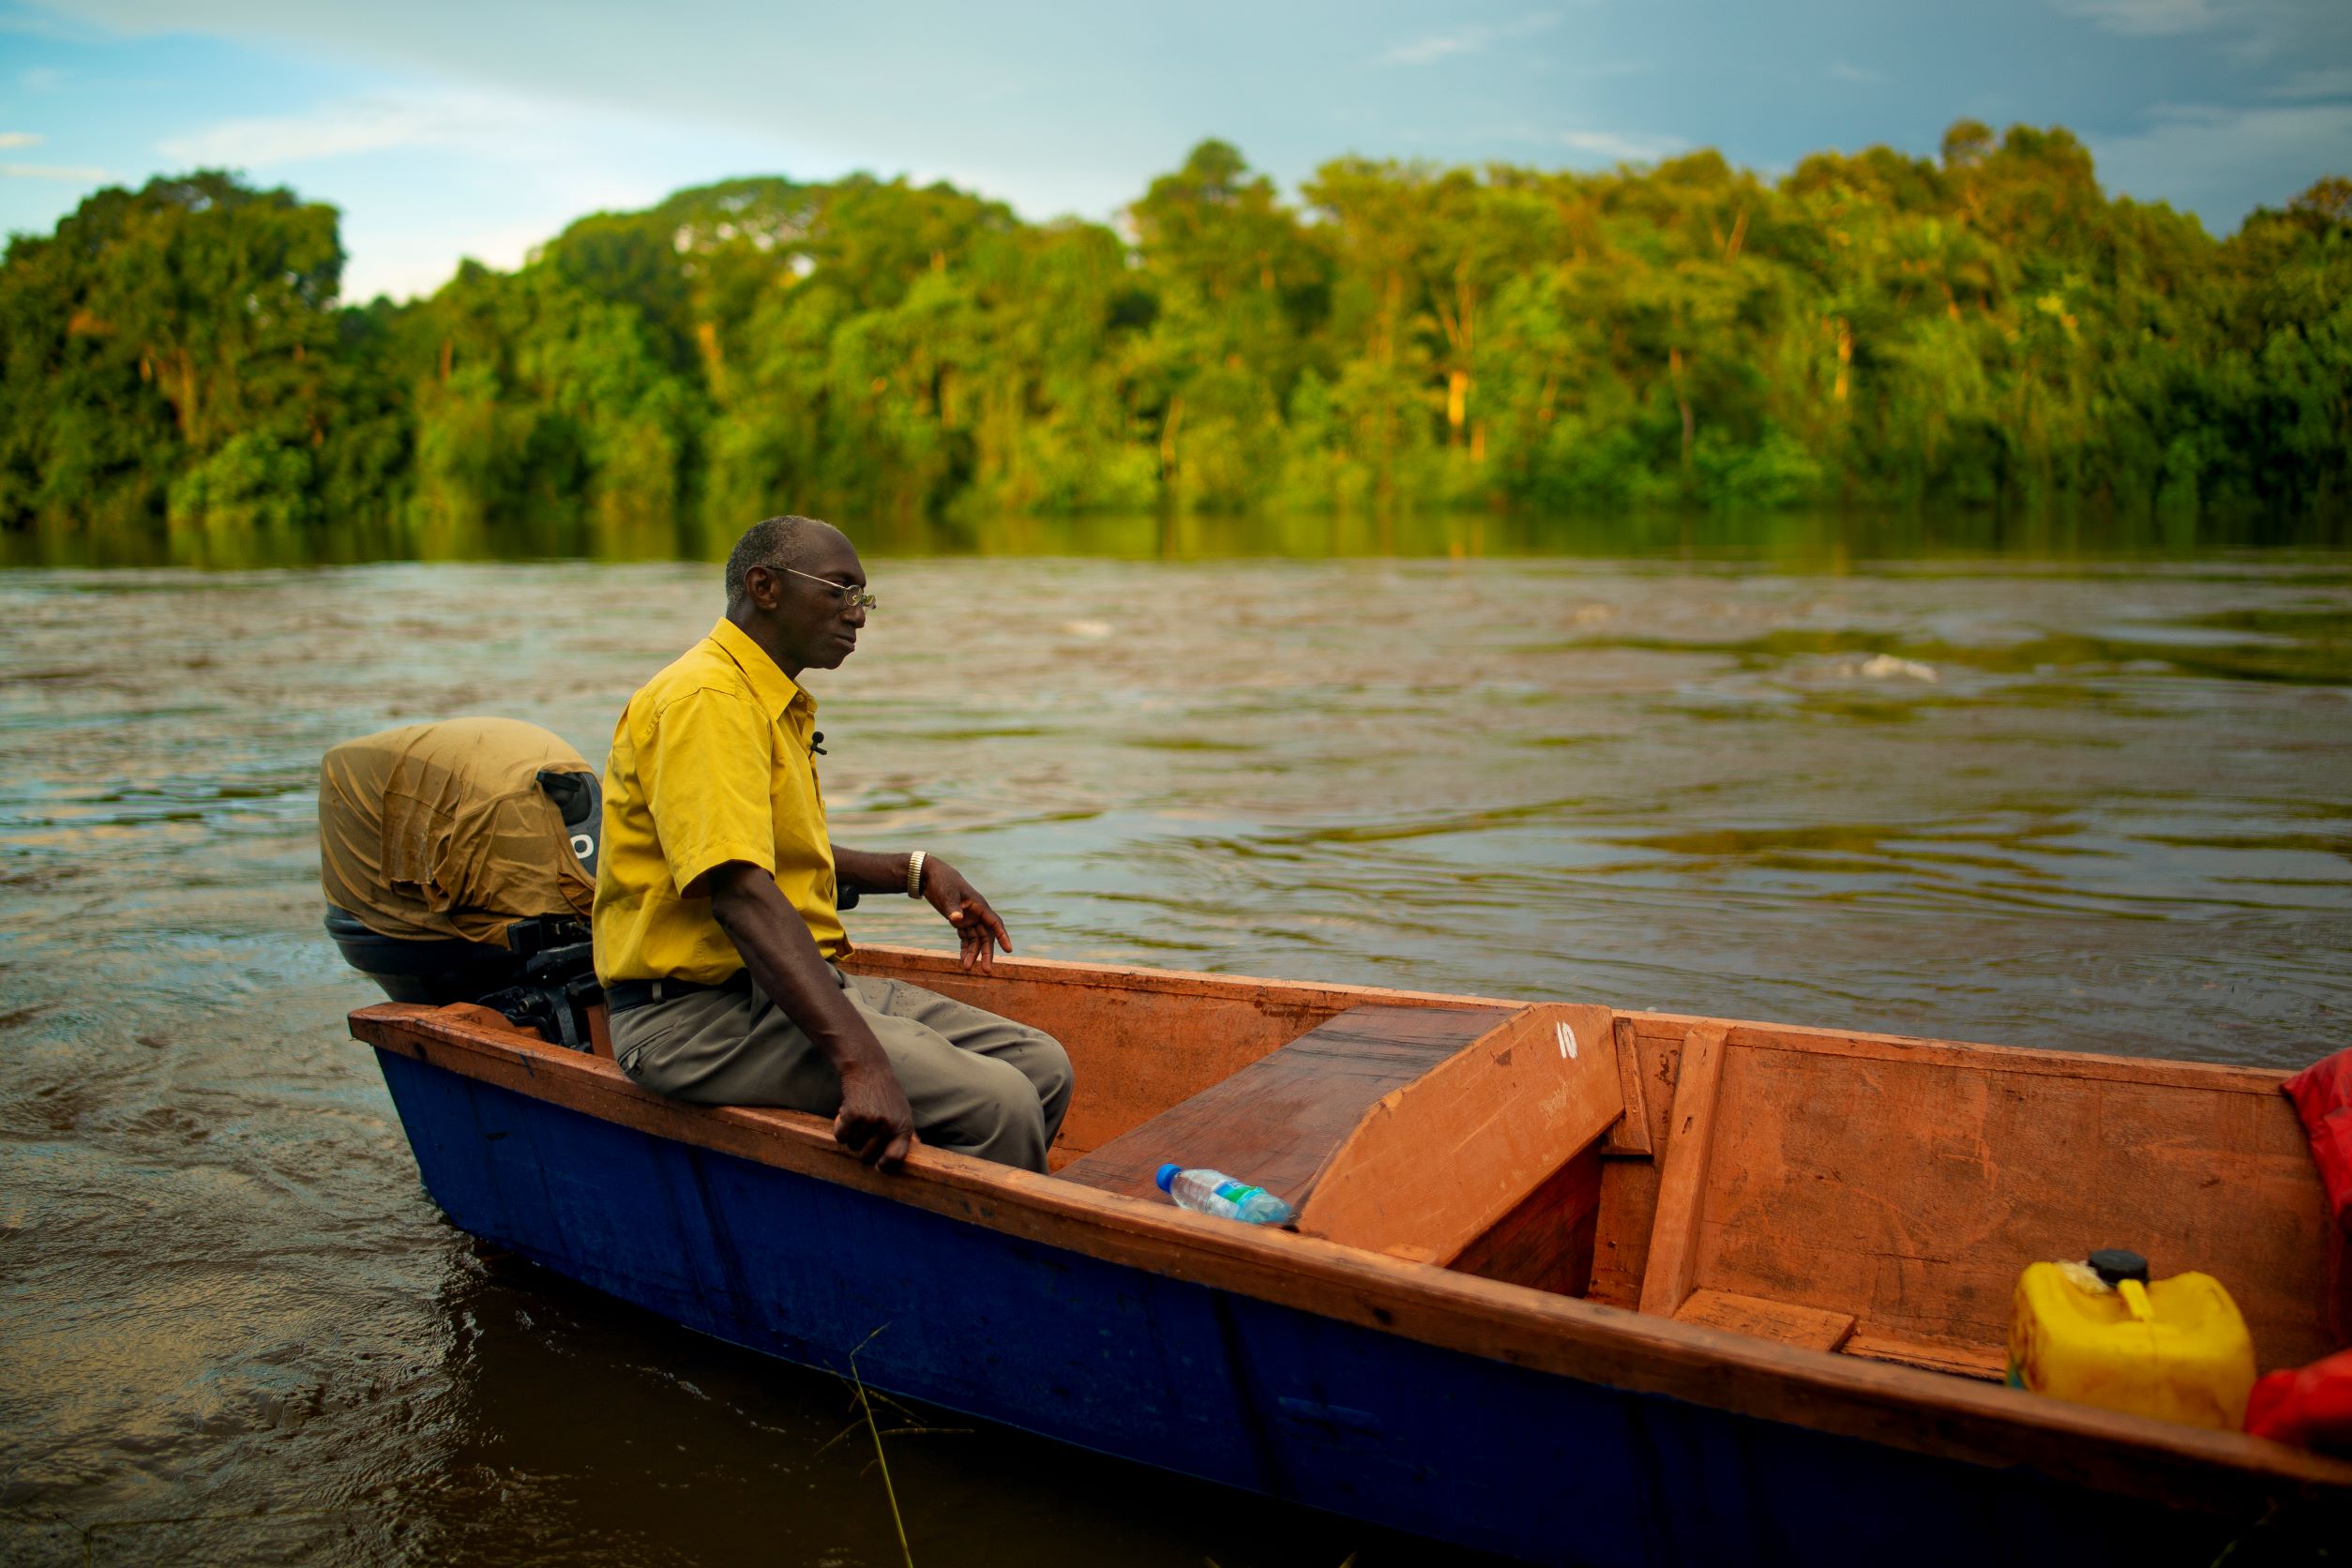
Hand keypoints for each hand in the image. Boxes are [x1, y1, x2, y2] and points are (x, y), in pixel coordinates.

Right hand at [833, 1059, 915, 1168]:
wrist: (867, 1068)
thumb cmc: (885, 1092)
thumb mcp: (902, 1111)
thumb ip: (906, 1132)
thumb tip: (916, 1149)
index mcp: (904, 1126)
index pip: (896, 1157)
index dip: (885, 1165)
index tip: (877, 1165)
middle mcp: (889, 1125)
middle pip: (867, 1156)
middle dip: (860, 1147)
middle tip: (861, 1132)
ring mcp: (871, 1120)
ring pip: (852, 1146)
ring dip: (850, 1135)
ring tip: (857, 1117)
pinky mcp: (853, 1115)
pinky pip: (840, 1136)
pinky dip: (838, 1128)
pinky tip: (844, 1114)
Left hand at [920, 857, 1013, 973]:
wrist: (931, 876)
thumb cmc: (942, 883)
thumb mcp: (947, 895)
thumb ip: (952, 908)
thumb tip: (956, 920)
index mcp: (979, 905)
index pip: (995, 923)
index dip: (1003, 936)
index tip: (1009, 950)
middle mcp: (977, 914)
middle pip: (987, 936)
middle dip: (986, 953)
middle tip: (986, 971)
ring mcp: (969, 918)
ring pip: (976, 940)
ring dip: (973, 953)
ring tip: (966, 968)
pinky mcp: (960, 922)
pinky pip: (966, 938)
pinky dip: (965, 949)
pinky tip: (962, 960)